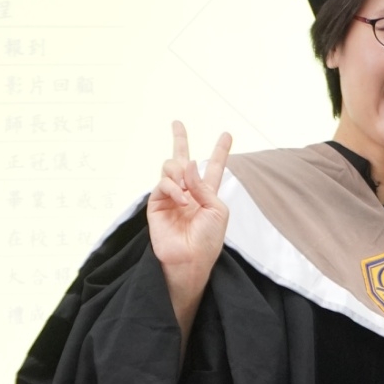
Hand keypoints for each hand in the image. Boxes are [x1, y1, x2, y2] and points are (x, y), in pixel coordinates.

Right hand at [147, 121, 232, 338]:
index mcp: (207, 194)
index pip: (214, 168)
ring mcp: (171, 196)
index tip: (226, 134)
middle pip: (182, 160)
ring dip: (180, 173)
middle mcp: (188, 191)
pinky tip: (182, 200)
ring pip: (170, 167)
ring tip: (187, 192)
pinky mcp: (156, 203)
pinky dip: (174, 188)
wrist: (190, 259)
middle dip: (179, 140)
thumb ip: (204, 185)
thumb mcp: (217, 210)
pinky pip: (163, 183)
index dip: (220, 151)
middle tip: (177, 123)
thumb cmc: (208, 240)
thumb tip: (189, 164)